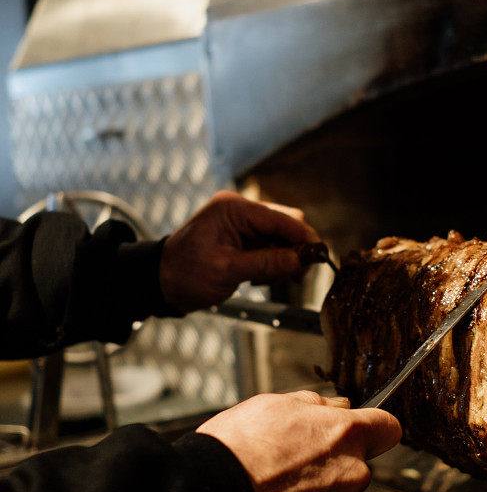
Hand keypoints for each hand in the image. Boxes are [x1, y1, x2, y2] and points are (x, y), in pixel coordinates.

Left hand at [159, 191, 320, 311]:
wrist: (160, 282)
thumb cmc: (184, 273)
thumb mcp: (226, 270)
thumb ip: (266, 263)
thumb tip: (301, 260)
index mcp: (234, 208)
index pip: (282, 218)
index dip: (304, 238)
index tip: (319, 258)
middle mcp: (241, 210)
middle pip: (287, 224)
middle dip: (296, 250)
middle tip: (297, 276)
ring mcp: (243, 223)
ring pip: (283, 237)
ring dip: (284, 259)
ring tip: (266, 280)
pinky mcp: (245, 237)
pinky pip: (272, 246)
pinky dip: (274, 263)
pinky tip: (260, 278)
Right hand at [197, 391, 401, 491]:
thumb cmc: (234, 454)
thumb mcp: (271, 405)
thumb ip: (315, 404)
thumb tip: (336, 406)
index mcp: (344, 434)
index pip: (387, 427)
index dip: (374, 428)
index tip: (365, 432)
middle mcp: (353, 475)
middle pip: (356, 467)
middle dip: (331, 466)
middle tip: (289, 466)